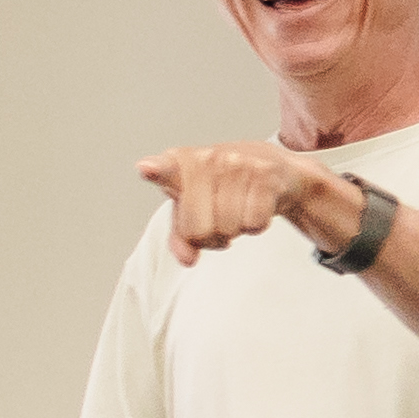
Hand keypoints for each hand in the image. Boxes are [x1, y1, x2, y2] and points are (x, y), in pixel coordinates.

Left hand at [143, 142, 352, 266]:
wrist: (271, 167)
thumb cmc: (222, 186)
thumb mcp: (193, 205)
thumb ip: (180, 234)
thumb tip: (187, 258)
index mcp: (181, 163)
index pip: (165, 169)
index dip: (157, 171)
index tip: (147, 168)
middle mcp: (207, 159)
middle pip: (198, 230)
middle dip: (209, 237)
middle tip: (216, 220)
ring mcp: (238, 164)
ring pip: (228, 229)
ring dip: (234, 231)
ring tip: (236, 211)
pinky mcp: (265, 176)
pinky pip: (254, 224)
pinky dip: (255, 225)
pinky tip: (254, 207)